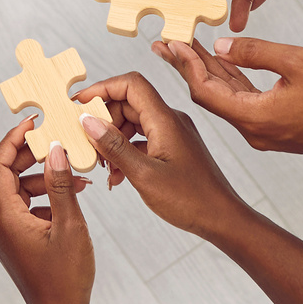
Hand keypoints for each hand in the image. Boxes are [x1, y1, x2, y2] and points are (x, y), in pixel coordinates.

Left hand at [0, 118, 93, 303]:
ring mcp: (4, 232)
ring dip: (43, 177)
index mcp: (4, 215)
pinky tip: (69, 196)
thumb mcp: (69, 225)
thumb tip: (54, 149)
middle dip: (31, 155)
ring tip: (74, 174)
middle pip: (5, 173)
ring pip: (17, 190)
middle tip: (56, 140)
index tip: (33, 123)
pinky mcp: (14, 240)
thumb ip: (60, 184)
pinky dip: (43, 196)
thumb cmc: (64, 279)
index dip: (13, 139)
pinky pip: (23, 206)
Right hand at [73, 72, 250, 236]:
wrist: (222, 219)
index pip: (130, 84)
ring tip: (103, 166)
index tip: (79, 105)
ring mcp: (173, 134)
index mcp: (165, 120)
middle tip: (87, 144)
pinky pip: (143, 139)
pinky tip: (117, 175)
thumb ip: (114, 146)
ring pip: (134, 122)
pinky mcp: (174, 148)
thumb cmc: (190, 200)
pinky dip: (126, 151)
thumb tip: (88, 121)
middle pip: (129, 103)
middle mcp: (170, 120)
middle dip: (104, 120)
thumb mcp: (144, 175)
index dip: (102, 89)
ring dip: (113, 139)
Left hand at [158, 38, 302, 160]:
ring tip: (188, 48)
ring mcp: (265, 133)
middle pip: (210, 96)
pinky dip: (232, 82)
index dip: (185, 65)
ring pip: (227, 100)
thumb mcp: (298, 62)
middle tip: (168, 43)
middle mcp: (254, 131)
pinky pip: (245, 104)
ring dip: (209, 74)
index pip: (205, 90)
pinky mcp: (277, 129)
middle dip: (189, 67)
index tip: (171, 42)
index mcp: (255, 117)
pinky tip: (224, 63)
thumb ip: (255, 52)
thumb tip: (221, 45)